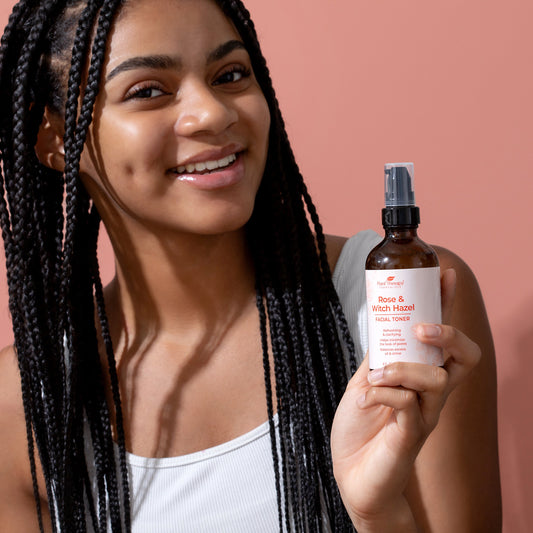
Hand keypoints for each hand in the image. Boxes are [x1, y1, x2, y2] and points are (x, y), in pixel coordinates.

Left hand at [330, 269, 480, 531]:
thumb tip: (381, 325)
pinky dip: (384, 394)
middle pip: (467, 358)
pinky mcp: (411, 437)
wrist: (350, 474)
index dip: (448, 306)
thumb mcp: (365, 381)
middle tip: (422, 328)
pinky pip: (407, 405)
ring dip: (402, 369)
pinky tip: (365, 399)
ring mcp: (424, 416)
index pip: (444, 339)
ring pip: (437, 379)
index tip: (445, 275)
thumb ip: (379, 357)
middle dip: (449, 334)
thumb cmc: (360, 428)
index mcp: (419, 378)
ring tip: (376, 375)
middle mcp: (430, 396)